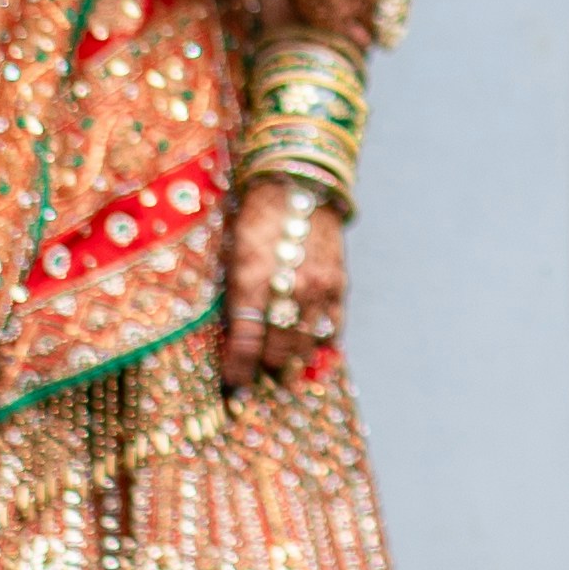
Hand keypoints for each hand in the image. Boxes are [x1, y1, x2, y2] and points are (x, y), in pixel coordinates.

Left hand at [223, 178, 346, 386]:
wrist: (296, 184)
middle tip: (256, 377)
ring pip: (306, 345)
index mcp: (252, 280)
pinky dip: (320, 343)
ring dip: (291, 361)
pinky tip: (308, 347)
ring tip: (281, 369)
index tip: (234, 385)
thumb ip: (233, 298)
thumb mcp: (230, 256)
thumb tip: (232, 339)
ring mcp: (318, 288)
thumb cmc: (252, 220)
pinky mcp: (338, 284)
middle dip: (264, 368)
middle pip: (277, 351)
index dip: (239, 370)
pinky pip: (332, 328)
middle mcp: (288, 289)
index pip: (246, 343)